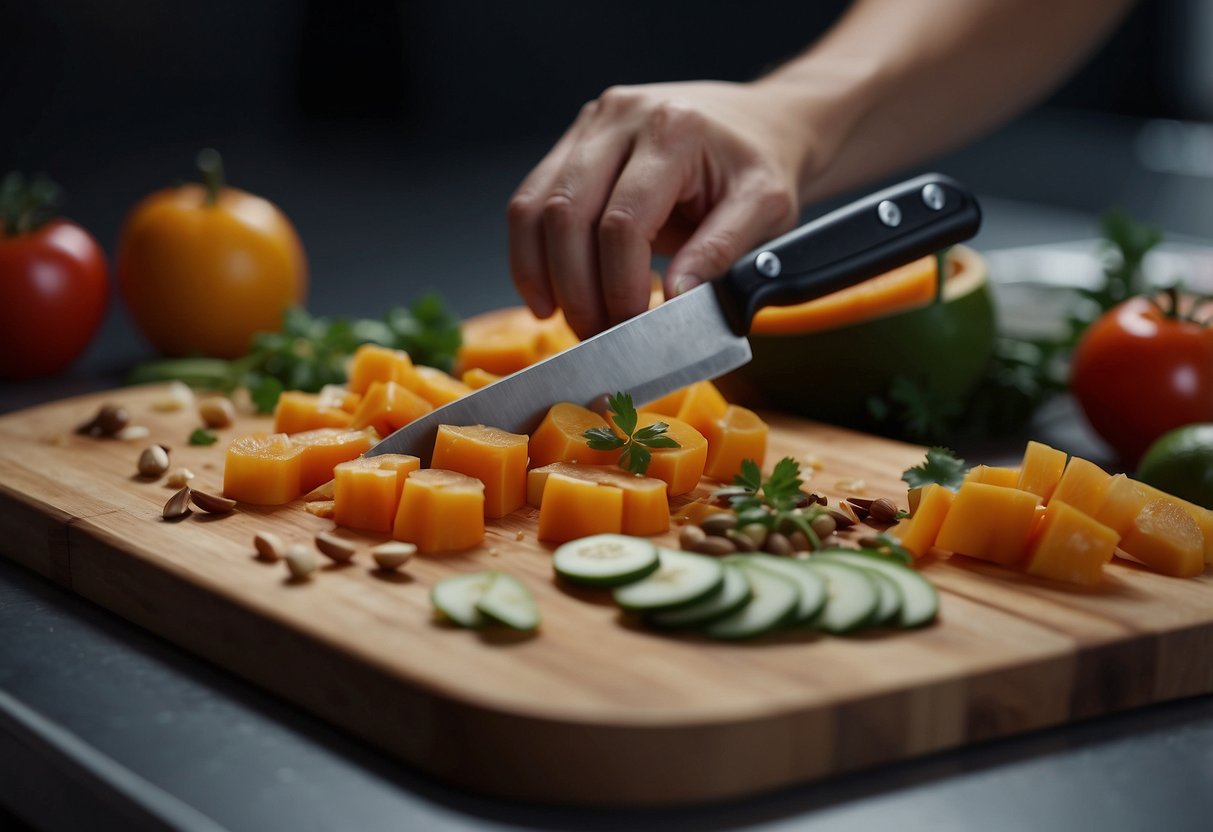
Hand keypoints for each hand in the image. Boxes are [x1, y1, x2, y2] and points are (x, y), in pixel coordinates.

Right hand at [508, 81, 808, 338]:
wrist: (757, 122)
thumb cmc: (759, 166)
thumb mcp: (766, 208)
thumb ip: (721, 252)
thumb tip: (676, 299)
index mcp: (675, 129)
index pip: (623, 222)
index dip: (619, 285)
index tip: (632, 327)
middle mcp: (622, 116)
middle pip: (567, 213)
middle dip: (575, 288)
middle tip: (596, 335)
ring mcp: (591, 125)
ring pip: (534, 207)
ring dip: (542, 275)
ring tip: (564, 319)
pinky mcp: (572, 142)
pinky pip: (529, 201)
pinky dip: (529, 254)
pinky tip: (544, 295)